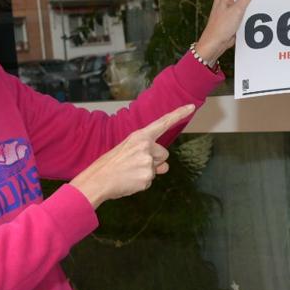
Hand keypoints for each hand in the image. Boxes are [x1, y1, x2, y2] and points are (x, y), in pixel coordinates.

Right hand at [70, 104, 195, 207]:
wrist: (98, 179)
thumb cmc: (112, 164)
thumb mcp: (129, 151)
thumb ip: (149, 154)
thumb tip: (164, 167)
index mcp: (140, 136)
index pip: (163, 122)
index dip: (178, 114)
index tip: (191, 107)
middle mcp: (146, 146)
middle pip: (164, 154)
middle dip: (154, 160)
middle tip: (134, 164)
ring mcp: (147, 161)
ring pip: (158, 168)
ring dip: (147, 172)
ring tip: (130, 172)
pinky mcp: (147, 177)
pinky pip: (151, 180)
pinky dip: (142, 183)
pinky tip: (130, 180)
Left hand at [194, 0, 259, 65]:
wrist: (215, 44)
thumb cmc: (221, 27)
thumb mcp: (237, 9)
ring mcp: (230, 8)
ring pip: (246, 4)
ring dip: (252, 7)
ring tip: (263, 7)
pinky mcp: (234, 17)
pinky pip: (245, 12)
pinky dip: (250, 14)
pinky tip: (258, 16)